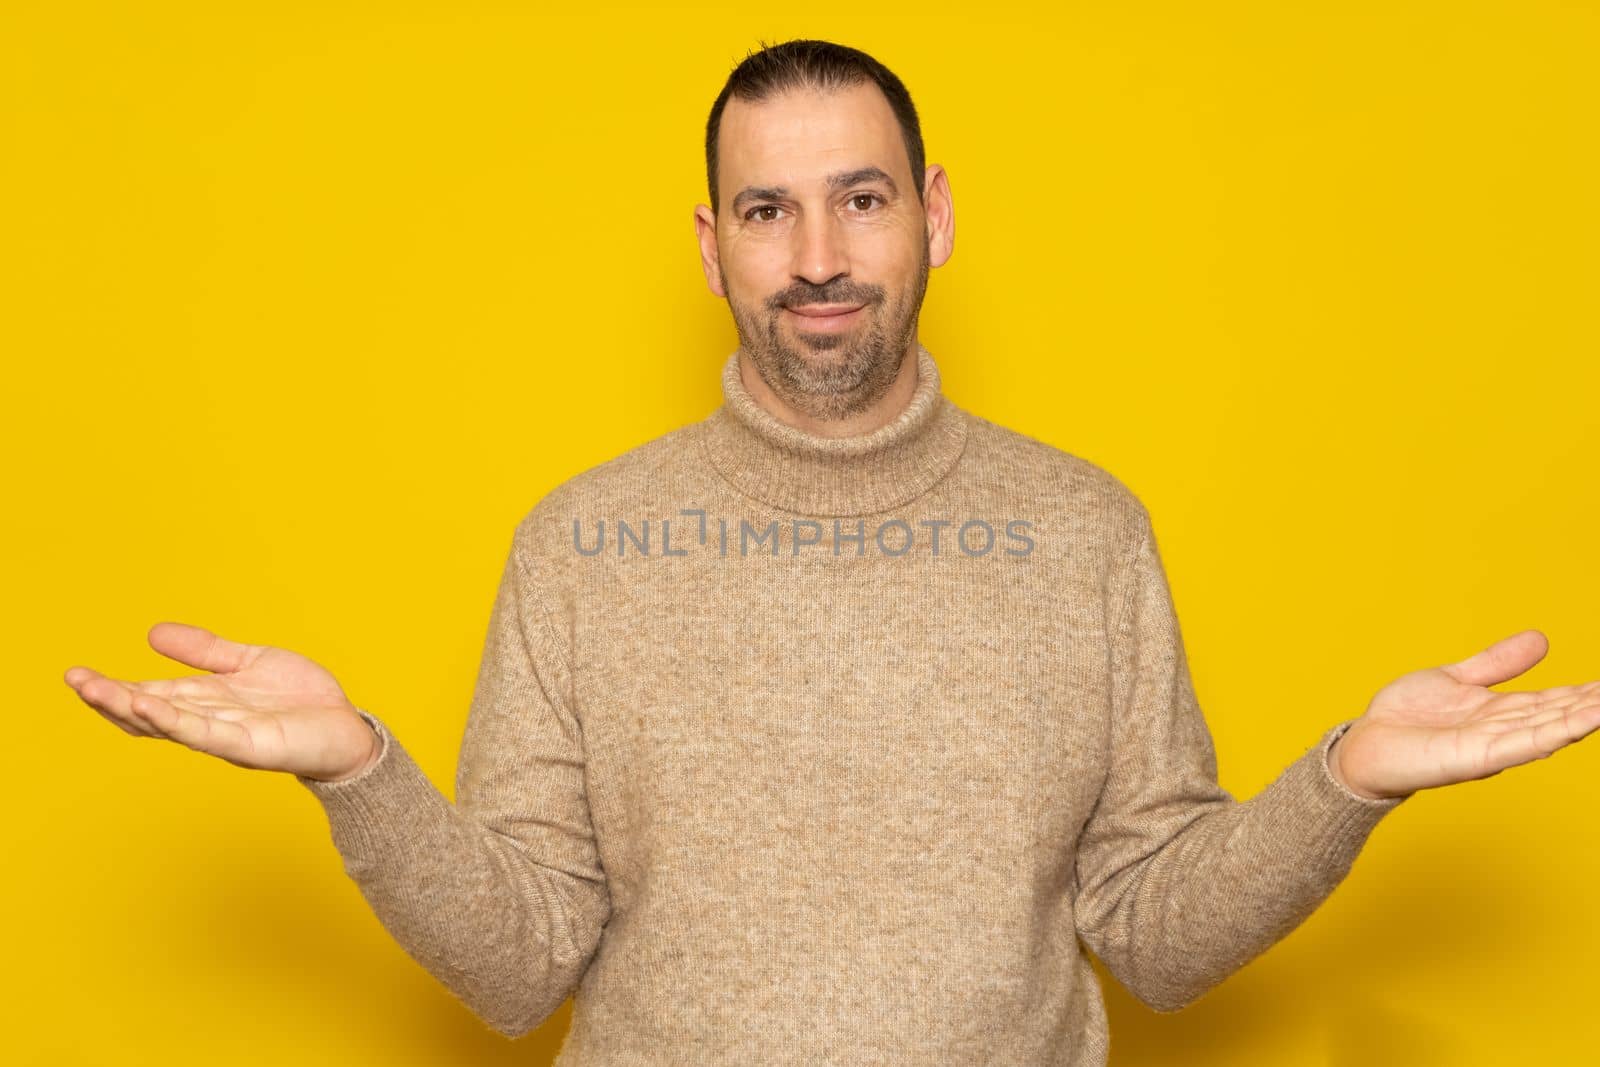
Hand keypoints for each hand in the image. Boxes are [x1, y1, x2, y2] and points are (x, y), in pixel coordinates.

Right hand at [64, 621, 380, 782]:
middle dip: (109, 698)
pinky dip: (175, 721)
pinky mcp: (249, 746)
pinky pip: (205, 734)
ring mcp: (225, 735)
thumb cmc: (299, 701)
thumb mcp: (247, 662)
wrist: (345, 728)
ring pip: (168, 724)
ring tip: (97, 691)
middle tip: (74, 680)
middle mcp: (207, 720)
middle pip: (148, 713)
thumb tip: (151, 632)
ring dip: (131, 709)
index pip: (147, 695)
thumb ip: (204, 650)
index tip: (77, 674)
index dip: (113, 687)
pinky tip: (149, 705)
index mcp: (204, 700)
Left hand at [1329, 629, 1599, 799]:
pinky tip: (1580, 723)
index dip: (1586, 693)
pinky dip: (1552, 734)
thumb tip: (1541, 638)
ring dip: (1583, 718)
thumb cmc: (1406, 718)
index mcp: (1501, 712)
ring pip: (1548, 731)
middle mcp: (1502, 731)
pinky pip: (1520, 745)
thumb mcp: (1456, 679)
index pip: (1554, 701)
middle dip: (1592, 705)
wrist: (1364, 745)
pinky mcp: (1474, 758)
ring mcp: (1491, 746)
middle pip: (1558, 716)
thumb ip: (1497, 663)